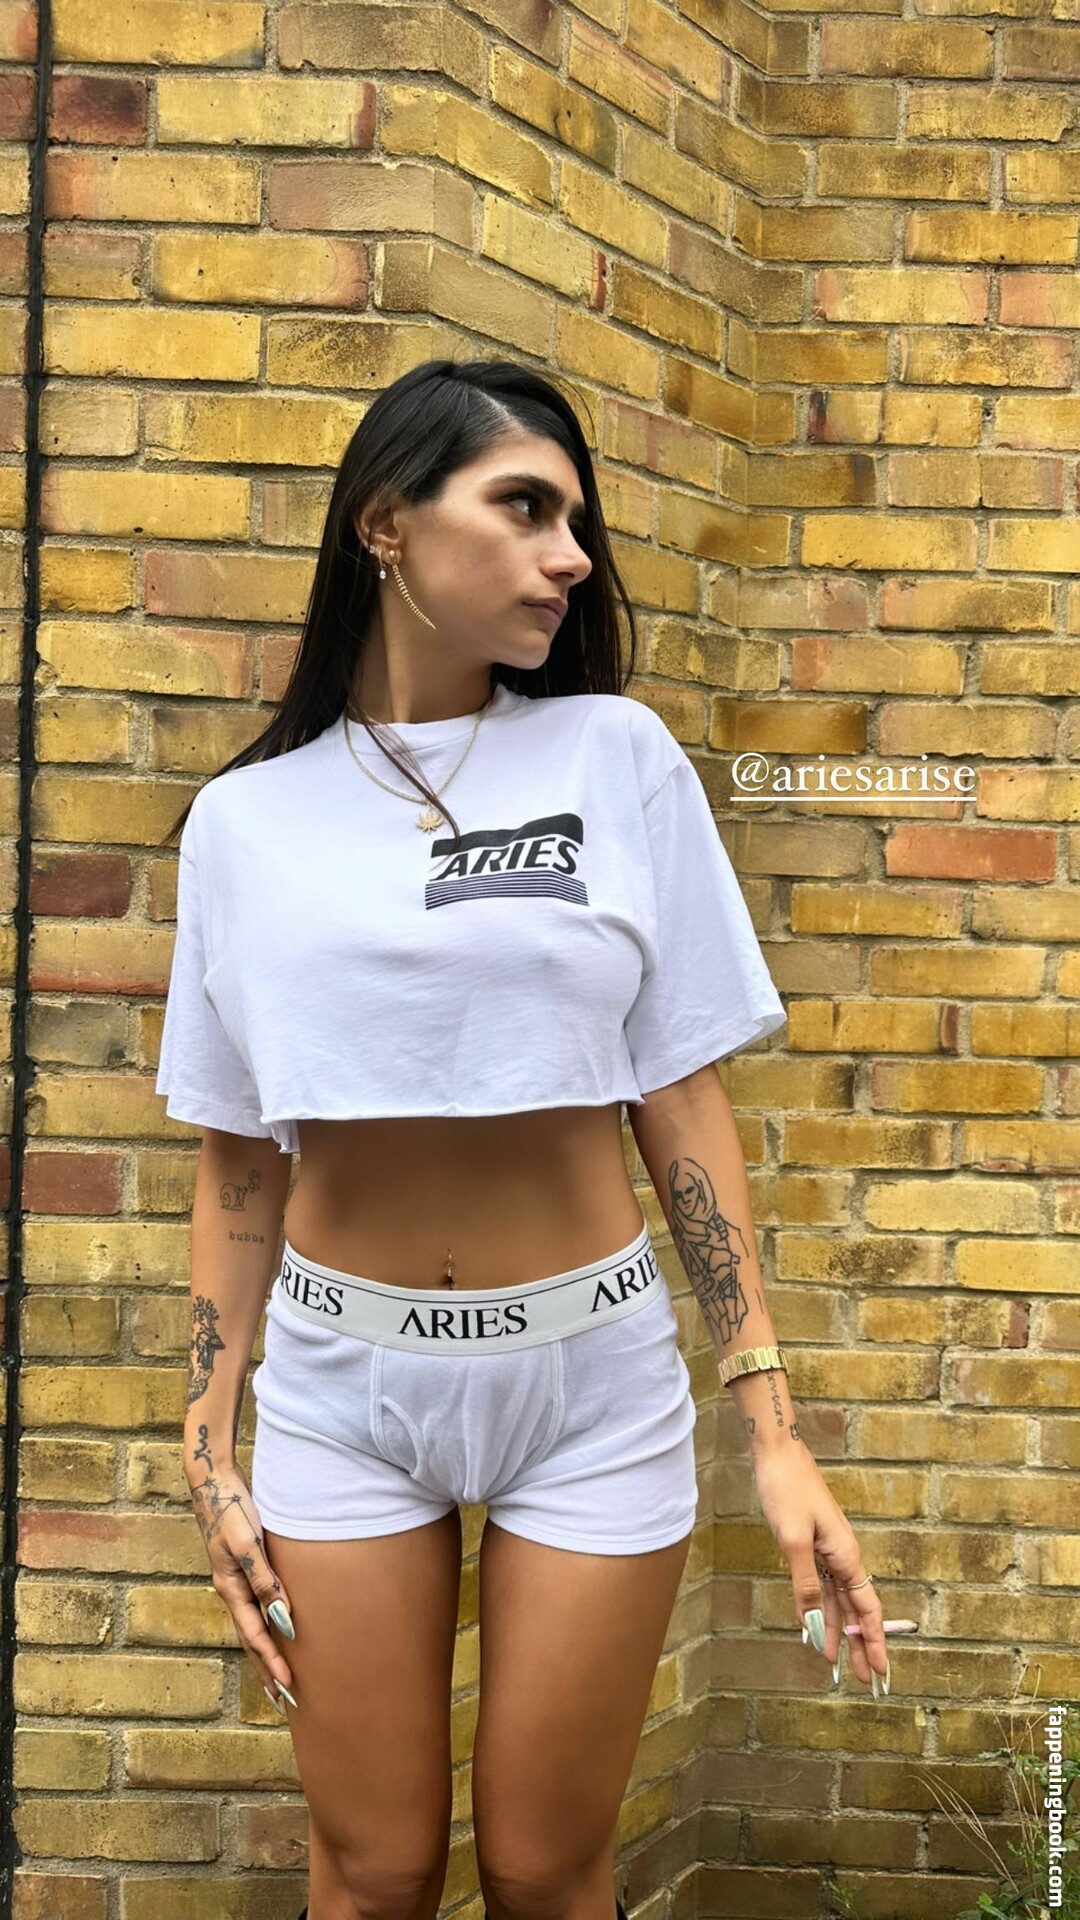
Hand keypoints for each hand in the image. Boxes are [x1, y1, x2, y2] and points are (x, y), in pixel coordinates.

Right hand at [187, 1458, 296, 1708]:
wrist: (214, 1479)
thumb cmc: (231, 1507)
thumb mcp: (247, 1542)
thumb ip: (264, 1579)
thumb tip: (283, 1618)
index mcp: (230, 1588)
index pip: (255, 1635)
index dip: (272, 1661)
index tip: (290, 1687)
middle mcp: (231, 1590)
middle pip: (250, 1640)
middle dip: (267, 1671)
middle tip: (286, 1702)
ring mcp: (235, 1581)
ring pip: (252, 1627)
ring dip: (266, 1655)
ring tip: (279, 1680)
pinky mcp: (243, 1568)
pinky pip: (255, 1609)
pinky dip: (265, 1629)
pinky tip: (276, 1631)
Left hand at [750, 1443, 889, 1694]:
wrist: (778, 1454)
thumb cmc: (788, 1491)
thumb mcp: (793, 1540)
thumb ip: (806, 1582)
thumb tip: (817, 1622)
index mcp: (846, 1556)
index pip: (867, 1609)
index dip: (876, 1641)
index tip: (882, 1671)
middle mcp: (842, 1556)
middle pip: (855, 1610)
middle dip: (859, 1645)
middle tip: (861, 1680)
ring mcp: (827, 1550)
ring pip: (837, 1600)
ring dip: (837, 1631)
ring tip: (835, 1663)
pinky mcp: (811, 1544)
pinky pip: (819, 1585)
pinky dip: (818, 1607)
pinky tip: (814, 1626)